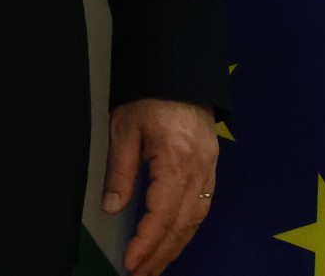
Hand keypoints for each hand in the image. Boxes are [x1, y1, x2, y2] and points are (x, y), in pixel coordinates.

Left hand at [103, 98, 218, 275]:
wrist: (180, 69)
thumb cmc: (150, 94)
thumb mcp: (124, 128)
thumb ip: (119, 170)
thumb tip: (113, 208)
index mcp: (177, 159)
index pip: (163, 214)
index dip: (146, 243)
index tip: (130, 263)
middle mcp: (199, 168)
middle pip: (182, 223)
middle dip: (160, 254)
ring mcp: (209, 167)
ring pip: (196, 218)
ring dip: (175, 246)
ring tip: (155, 267)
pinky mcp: (211, 164)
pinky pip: (202, 205)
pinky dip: (187, 229)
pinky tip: (174, 239)